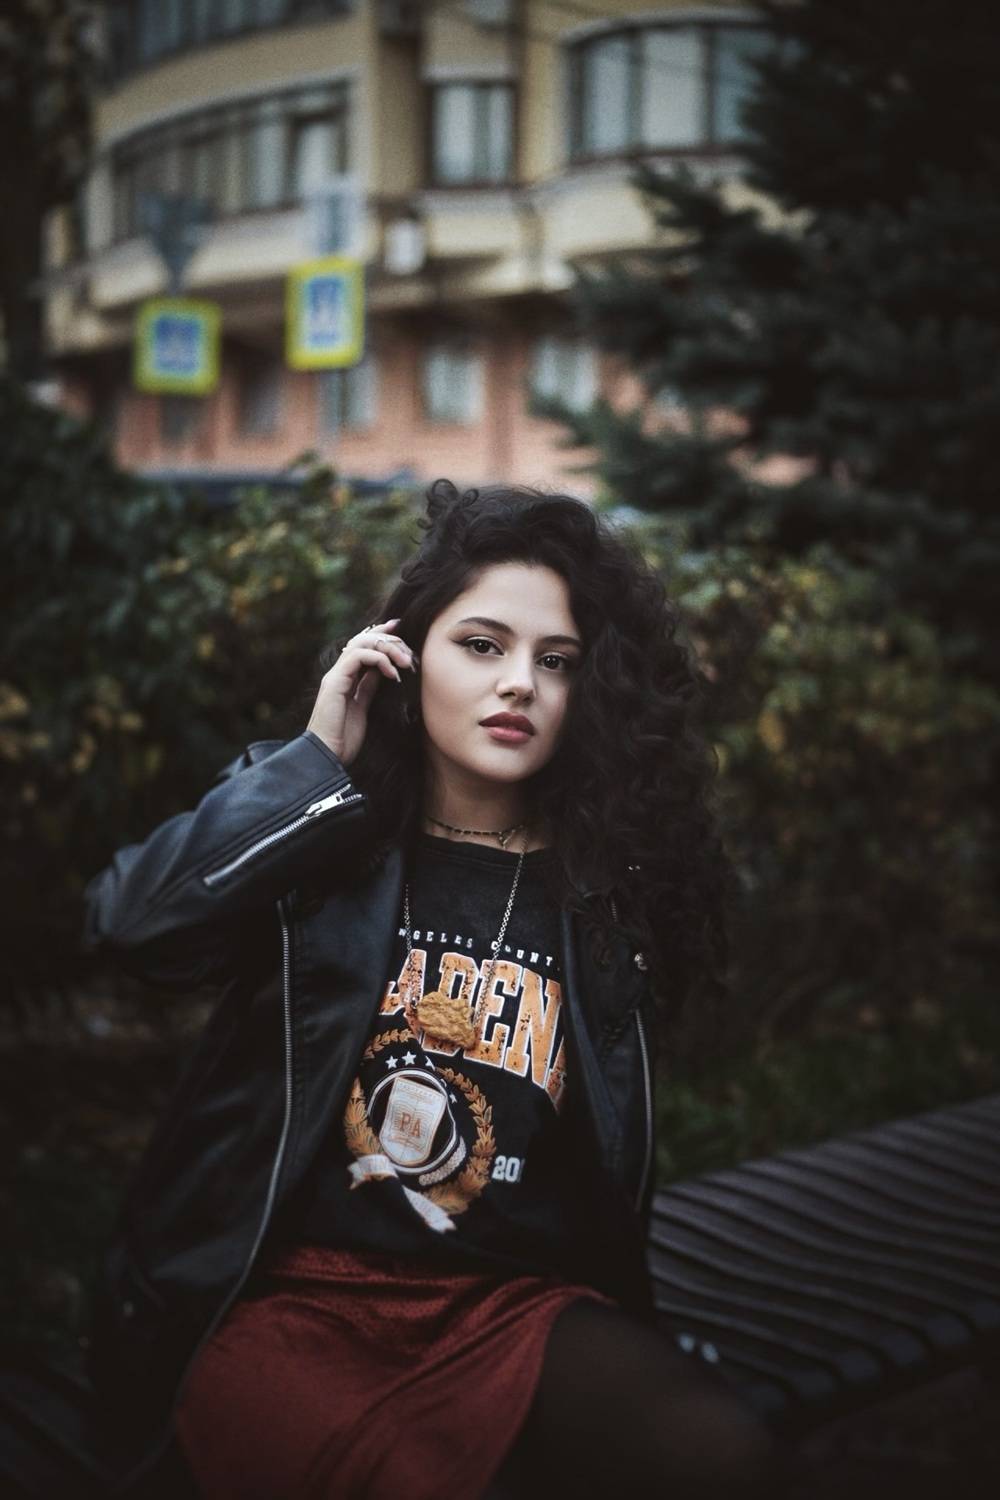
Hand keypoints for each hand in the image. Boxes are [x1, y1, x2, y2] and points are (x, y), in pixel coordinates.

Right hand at [306, 618, 416, 765]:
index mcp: (346, 677)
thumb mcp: (362, 709)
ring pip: (361, 643)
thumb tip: (383, 672)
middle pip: (363, 639)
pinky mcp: (335, 682)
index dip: (382, 634)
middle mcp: (339, 673)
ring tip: (405, 663)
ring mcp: (336, 676)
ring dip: (388, 648)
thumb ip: (368, 688)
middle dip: (390, 640)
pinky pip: (358, 657)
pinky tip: (392, 673)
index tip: (402, 629)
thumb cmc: (344, 739)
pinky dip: (379, 659)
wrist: (326, 755)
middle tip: (409, 653)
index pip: (363, 646)